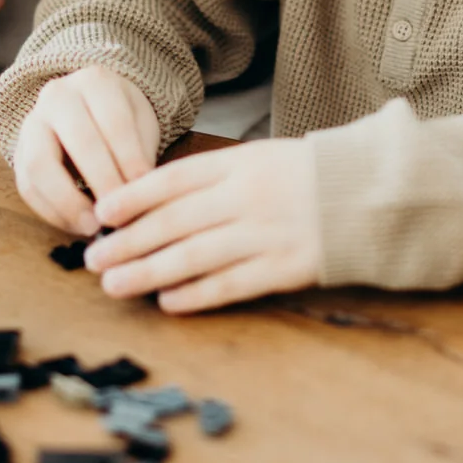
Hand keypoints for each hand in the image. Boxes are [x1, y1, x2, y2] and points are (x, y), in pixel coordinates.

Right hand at [12, 66, 159, 235]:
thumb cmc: (121, 119)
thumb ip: (140, 154)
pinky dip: (52, 212)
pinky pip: (28, 186)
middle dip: (102, 182)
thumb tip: (139, 197)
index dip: (129, 160)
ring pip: (41, 165)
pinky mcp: (19, 152)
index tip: (144, 191)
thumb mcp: (141, 123)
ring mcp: (32, 122)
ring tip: (94, 226)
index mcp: (95, 81)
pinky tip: (77, 225)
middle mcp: (58, 95)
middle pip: (79, 141)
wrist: (87, 108)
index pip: (114, 122)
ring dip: (69, 203)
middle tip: (120, 213)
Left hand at [86, 139, 320, 313]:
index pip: (174, 179)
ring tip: (115, 285)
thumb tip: (149, 201)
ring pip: (195, 256)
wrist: (368, 195)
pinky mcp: (286, 268)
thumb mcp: (257, 159)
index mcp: (240, 164)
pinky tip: (167, 303)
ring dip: (149, 272)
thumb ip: (211, 177)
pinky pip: (231, 284)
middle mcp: (248, 197)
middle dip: (129, 241)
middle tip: (94, 259)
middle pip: (175, 221)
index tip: (102, 213)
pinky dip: (197, 294)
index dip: (134, 197)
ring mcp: (267, 233)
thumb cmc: (304, 177)